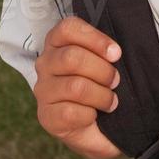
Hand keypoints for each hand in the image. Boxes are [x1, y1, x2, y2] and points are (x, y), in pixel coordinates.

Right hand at [33, 16, 123, 158]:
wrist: (100, 129)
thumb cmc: (102, 88)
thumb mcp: (105, 64)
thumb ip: (106, 51)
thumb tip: (115, 52)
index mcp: (58, 44)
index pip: (68, 28)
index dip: (95, 39)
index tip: (116, 54)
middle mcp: (45, 64)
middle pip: (72, 57)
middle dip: (103, 71)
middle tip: (115, 81)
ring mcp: (43, 90)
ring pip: (75, 86)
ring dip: (101, 96)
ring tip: (110, 101)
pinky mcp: (46, 116)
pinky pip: (71, 112)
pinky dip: (90, 115)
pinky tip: (94, 116)